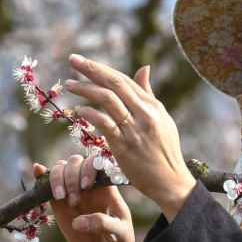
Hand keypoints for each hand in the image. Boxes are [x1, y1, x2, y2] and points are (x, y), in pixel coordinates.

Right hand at [33, 157, 134, 241]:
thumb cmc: (118, 238)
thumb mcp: (119, 233)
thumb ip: (103, 224)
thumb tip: (78, 222)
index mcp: (107, 185)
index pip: (97, 161)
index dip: (89, 167)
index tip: (86, 186)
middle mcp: (89, 182)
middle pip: (76, 162)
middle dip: (72, 177)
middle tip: (74, 201)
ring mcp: (73, 190)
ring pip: (61, 168)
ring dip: (58, 179)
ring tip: (62, 198)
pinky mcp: (59, 202)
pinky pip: (48, 184)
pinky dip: (41, 175)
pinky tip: (37, 171)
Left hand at [64, 56, 196, 221]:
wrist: (171, 181)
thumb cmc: (165, 150)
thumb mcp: (162, 118)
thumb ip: (148, 94)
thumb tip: (144, 68)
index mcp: (152, 105)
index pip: (123, 80)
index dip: (102, 68)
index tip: (83, 61)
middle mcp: (144, 113)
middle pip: (114, 84)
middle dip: (91, 70)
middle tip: (72, 60)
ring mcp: (134, 129)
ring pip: (107, 100)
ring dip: (86, 89)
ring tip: (70, 85)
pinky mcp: (124, 146)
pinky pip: (105, 124)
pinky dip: (91, 114)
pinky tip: (80, 110)